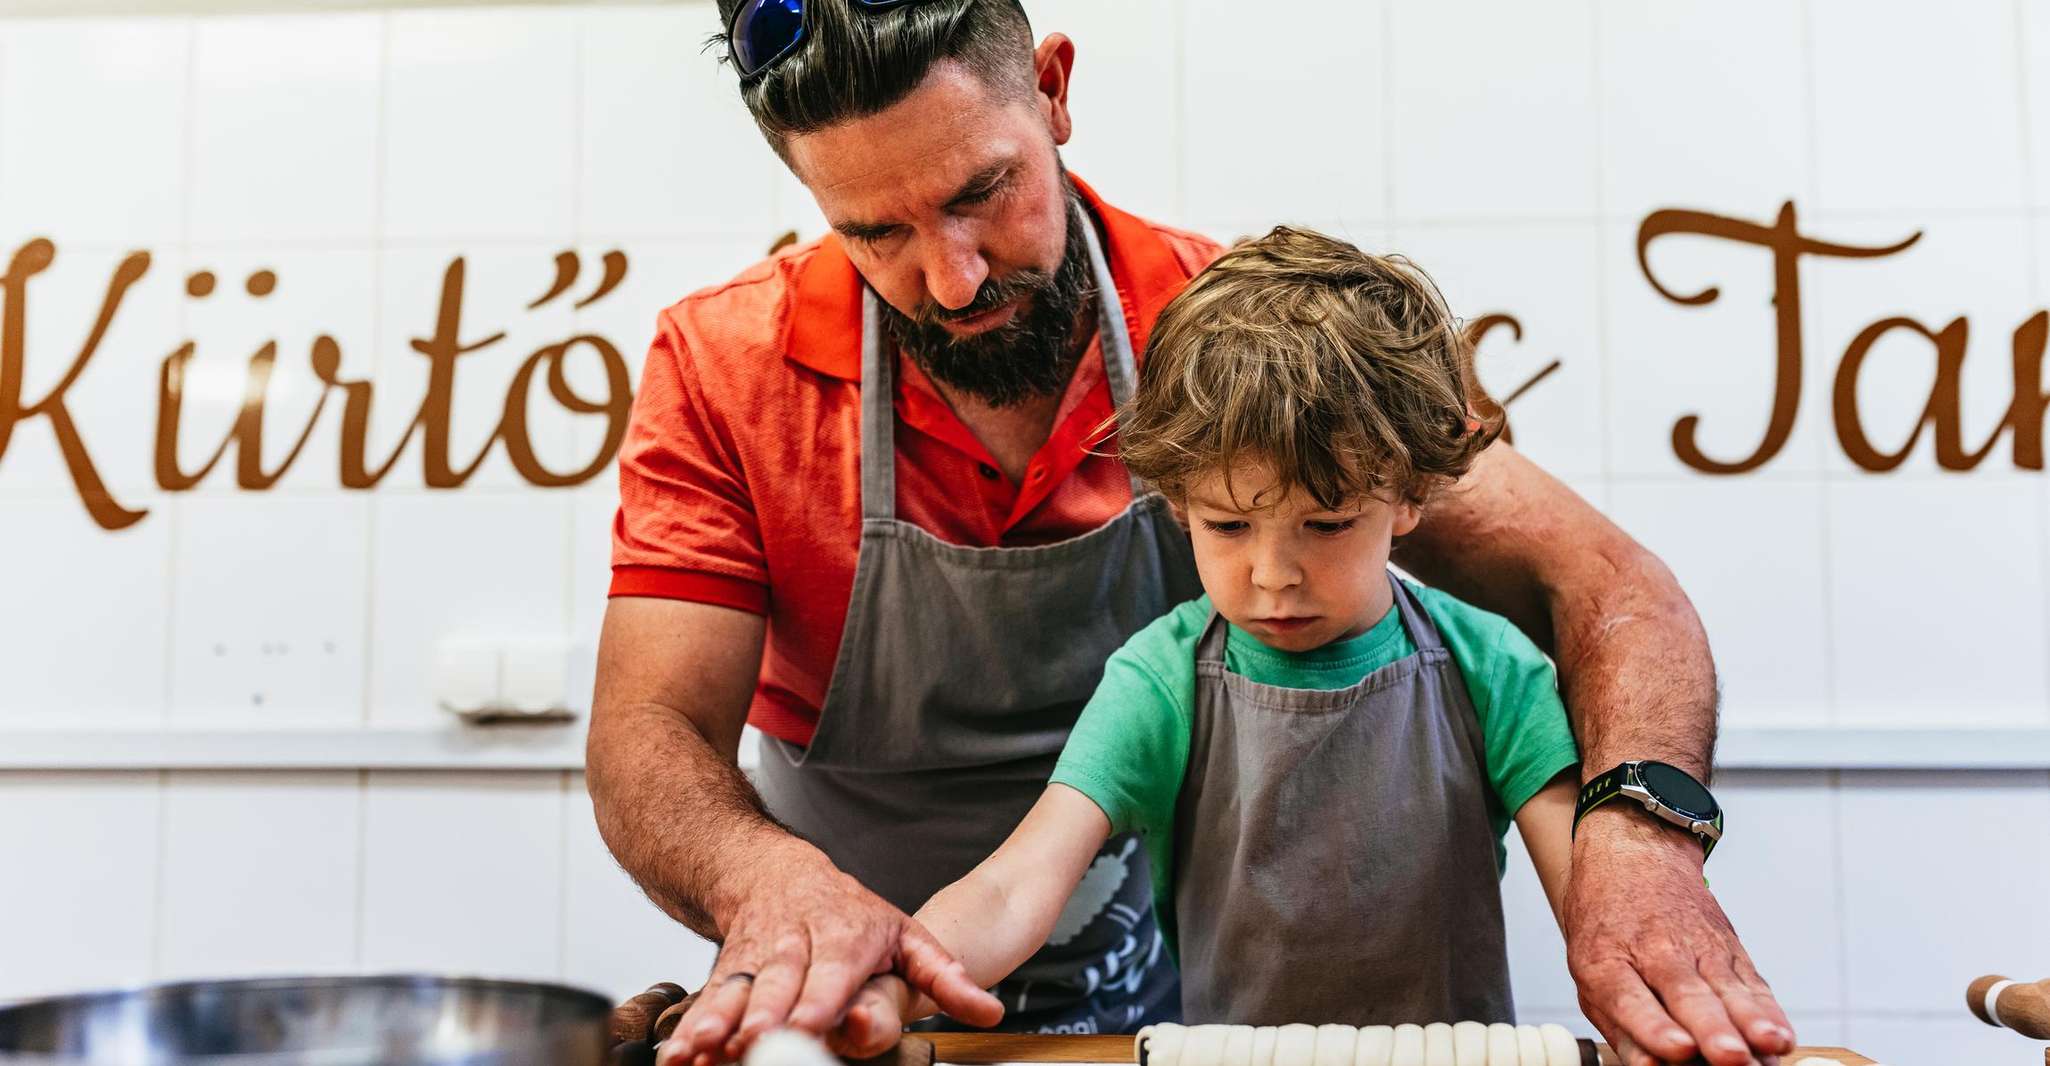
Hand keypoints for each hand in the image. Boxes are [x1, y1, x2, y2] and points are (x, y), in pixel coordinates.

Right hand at [659, 843, 1001, 1065]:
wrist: (771, 874)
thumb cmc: (846, 913)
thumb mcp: (904, 934)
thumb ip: (944, 976)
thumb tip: (990, 1010)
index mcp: (845, 936)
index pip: (834, 966)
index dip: (822, 994)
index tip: (814, 1019)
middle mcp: (795, 945)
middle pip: (779, 980)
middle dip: (767, 1013)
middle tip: (758, 1041)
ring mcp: (755, 959)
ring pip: (736, 990)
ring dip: (718, 1021)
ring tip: (704, 1050)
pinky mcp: (725, 975)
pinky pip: (707, 1000)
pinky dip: (691, 1026)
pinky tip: (679, 1054)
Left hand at [1565, 808, 1794, 1065]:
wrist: (1634, 854)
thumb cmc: (1608, 923)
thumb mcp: (1591, 971)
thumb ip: (1622, 1024)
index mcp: (1607, 961)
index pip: (1629, 998)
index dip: (1653, 1027)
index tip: (1677, 1050)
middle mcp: (1655, 953)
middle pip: (1685, 996)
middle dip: (1710, 1029)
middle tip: (1727, 1056)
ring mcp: (1696, 947)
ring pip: (1725, 989)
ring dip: (1750, 1022)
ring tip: (1767, 1045)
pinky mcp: (1728, 948)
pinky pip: (1751, 984)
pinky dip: (1769, 1011)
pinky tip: (1782, 1036)